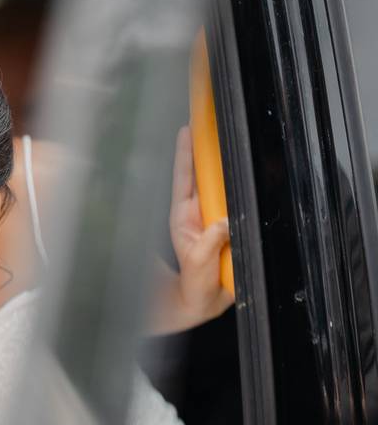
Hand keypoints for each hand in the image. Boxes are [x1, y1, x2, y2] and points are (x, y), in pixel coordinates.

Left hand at [151, 126, 233, 334]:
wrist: (202, 303)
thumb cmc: (194, 285)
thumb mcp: (200, 263)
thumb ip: (211, 242)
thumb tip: (224, 221)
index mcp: (182, 217)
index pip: (183, 179)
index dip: (185, 154)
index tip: (186, 129)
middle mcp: (195, 213)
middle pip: (199, 174)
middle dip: (202, 148)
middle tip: (206, 121)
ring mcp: (209, 218)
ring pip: (216, 185)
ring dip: (221, 165)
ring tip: (226, 141)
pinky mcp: (224, 226)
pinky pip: (233, 202)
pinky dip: (237, 187)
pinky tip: (243, 173)